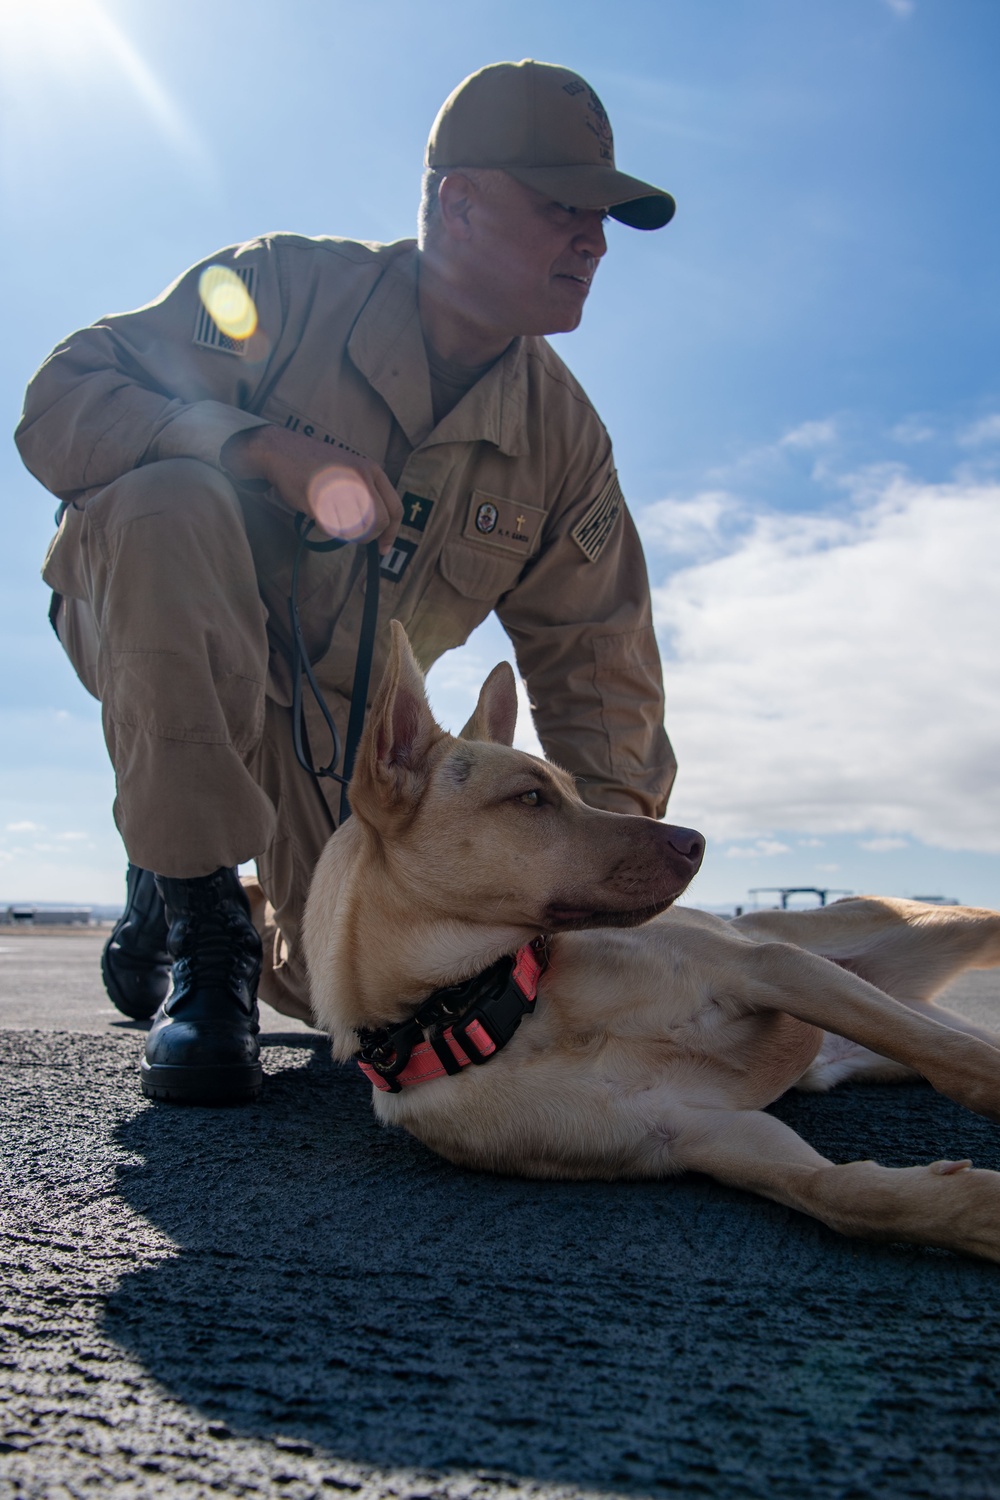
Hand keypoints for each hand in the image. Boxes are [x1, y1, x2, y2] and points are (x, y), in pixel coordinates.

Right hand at [222, 425, 402, 553]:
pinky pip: (331, 528)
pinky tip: (315, 509)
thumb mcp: (352, 471)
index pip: (394, 509)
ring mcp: (342, 488)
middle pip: (378, 523)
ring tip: (328, 513)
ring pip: (355, 528)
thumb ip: (368, 495)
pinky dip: (324, 526)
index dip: (391, 533)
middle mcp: (361, 478)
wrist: (283, 451)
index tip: (384, 549)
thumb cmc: (317, 467)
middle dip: (367, 536)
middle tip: (352, 534)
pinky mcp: (321, 499)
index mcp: (371, 470)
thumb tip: (379, 531)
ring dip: (342, 530)